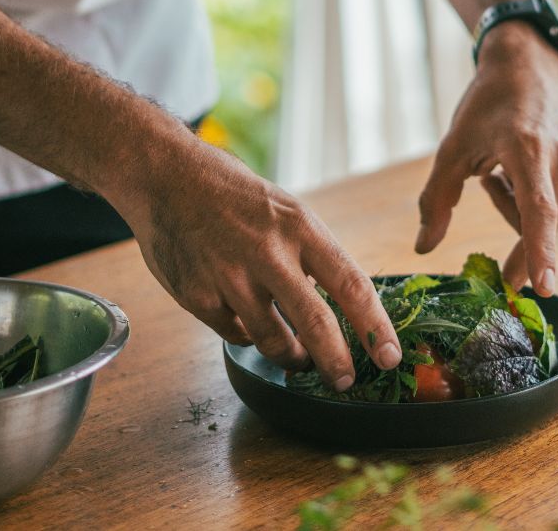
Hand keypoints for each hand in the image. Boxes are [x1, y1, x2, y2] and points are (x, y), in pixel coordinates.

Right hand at [117, 127, 401, 389]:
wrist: (168, 177)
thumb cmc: (235, 195)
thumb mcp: (285, 210)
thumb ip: (310, 256)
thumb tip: (341, 306)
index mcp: (299, 226)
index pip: (350, 283)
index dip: (374, 326)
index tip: (390, 357)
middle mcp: (268, 251)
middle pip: (315, 322)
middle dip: (336, 361)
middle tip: (346, 381)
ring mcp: (230, 276)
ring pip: (272, 339)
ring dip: (291, 356)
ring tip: (297, 358)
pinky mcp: (198, 295)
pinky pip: (234, 334)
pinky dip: (246, 335)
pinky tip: (246, 320)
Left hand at [414, 21, 557, 292]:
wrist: (531, 67)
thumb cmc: (488, 105)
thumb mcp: (453, 146)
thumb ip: (436, 199)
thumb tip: (423, 248)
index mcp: (529, 150)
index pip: (538, 210)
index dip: (540, 252)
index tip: (545, 289)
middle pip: (534, 224)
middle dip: (507, 213)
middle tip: (491, 177)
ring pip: (545, 222)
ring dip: (520, 206)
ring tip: (511, 163)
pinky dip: (537, 198)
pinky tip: (529, 164)